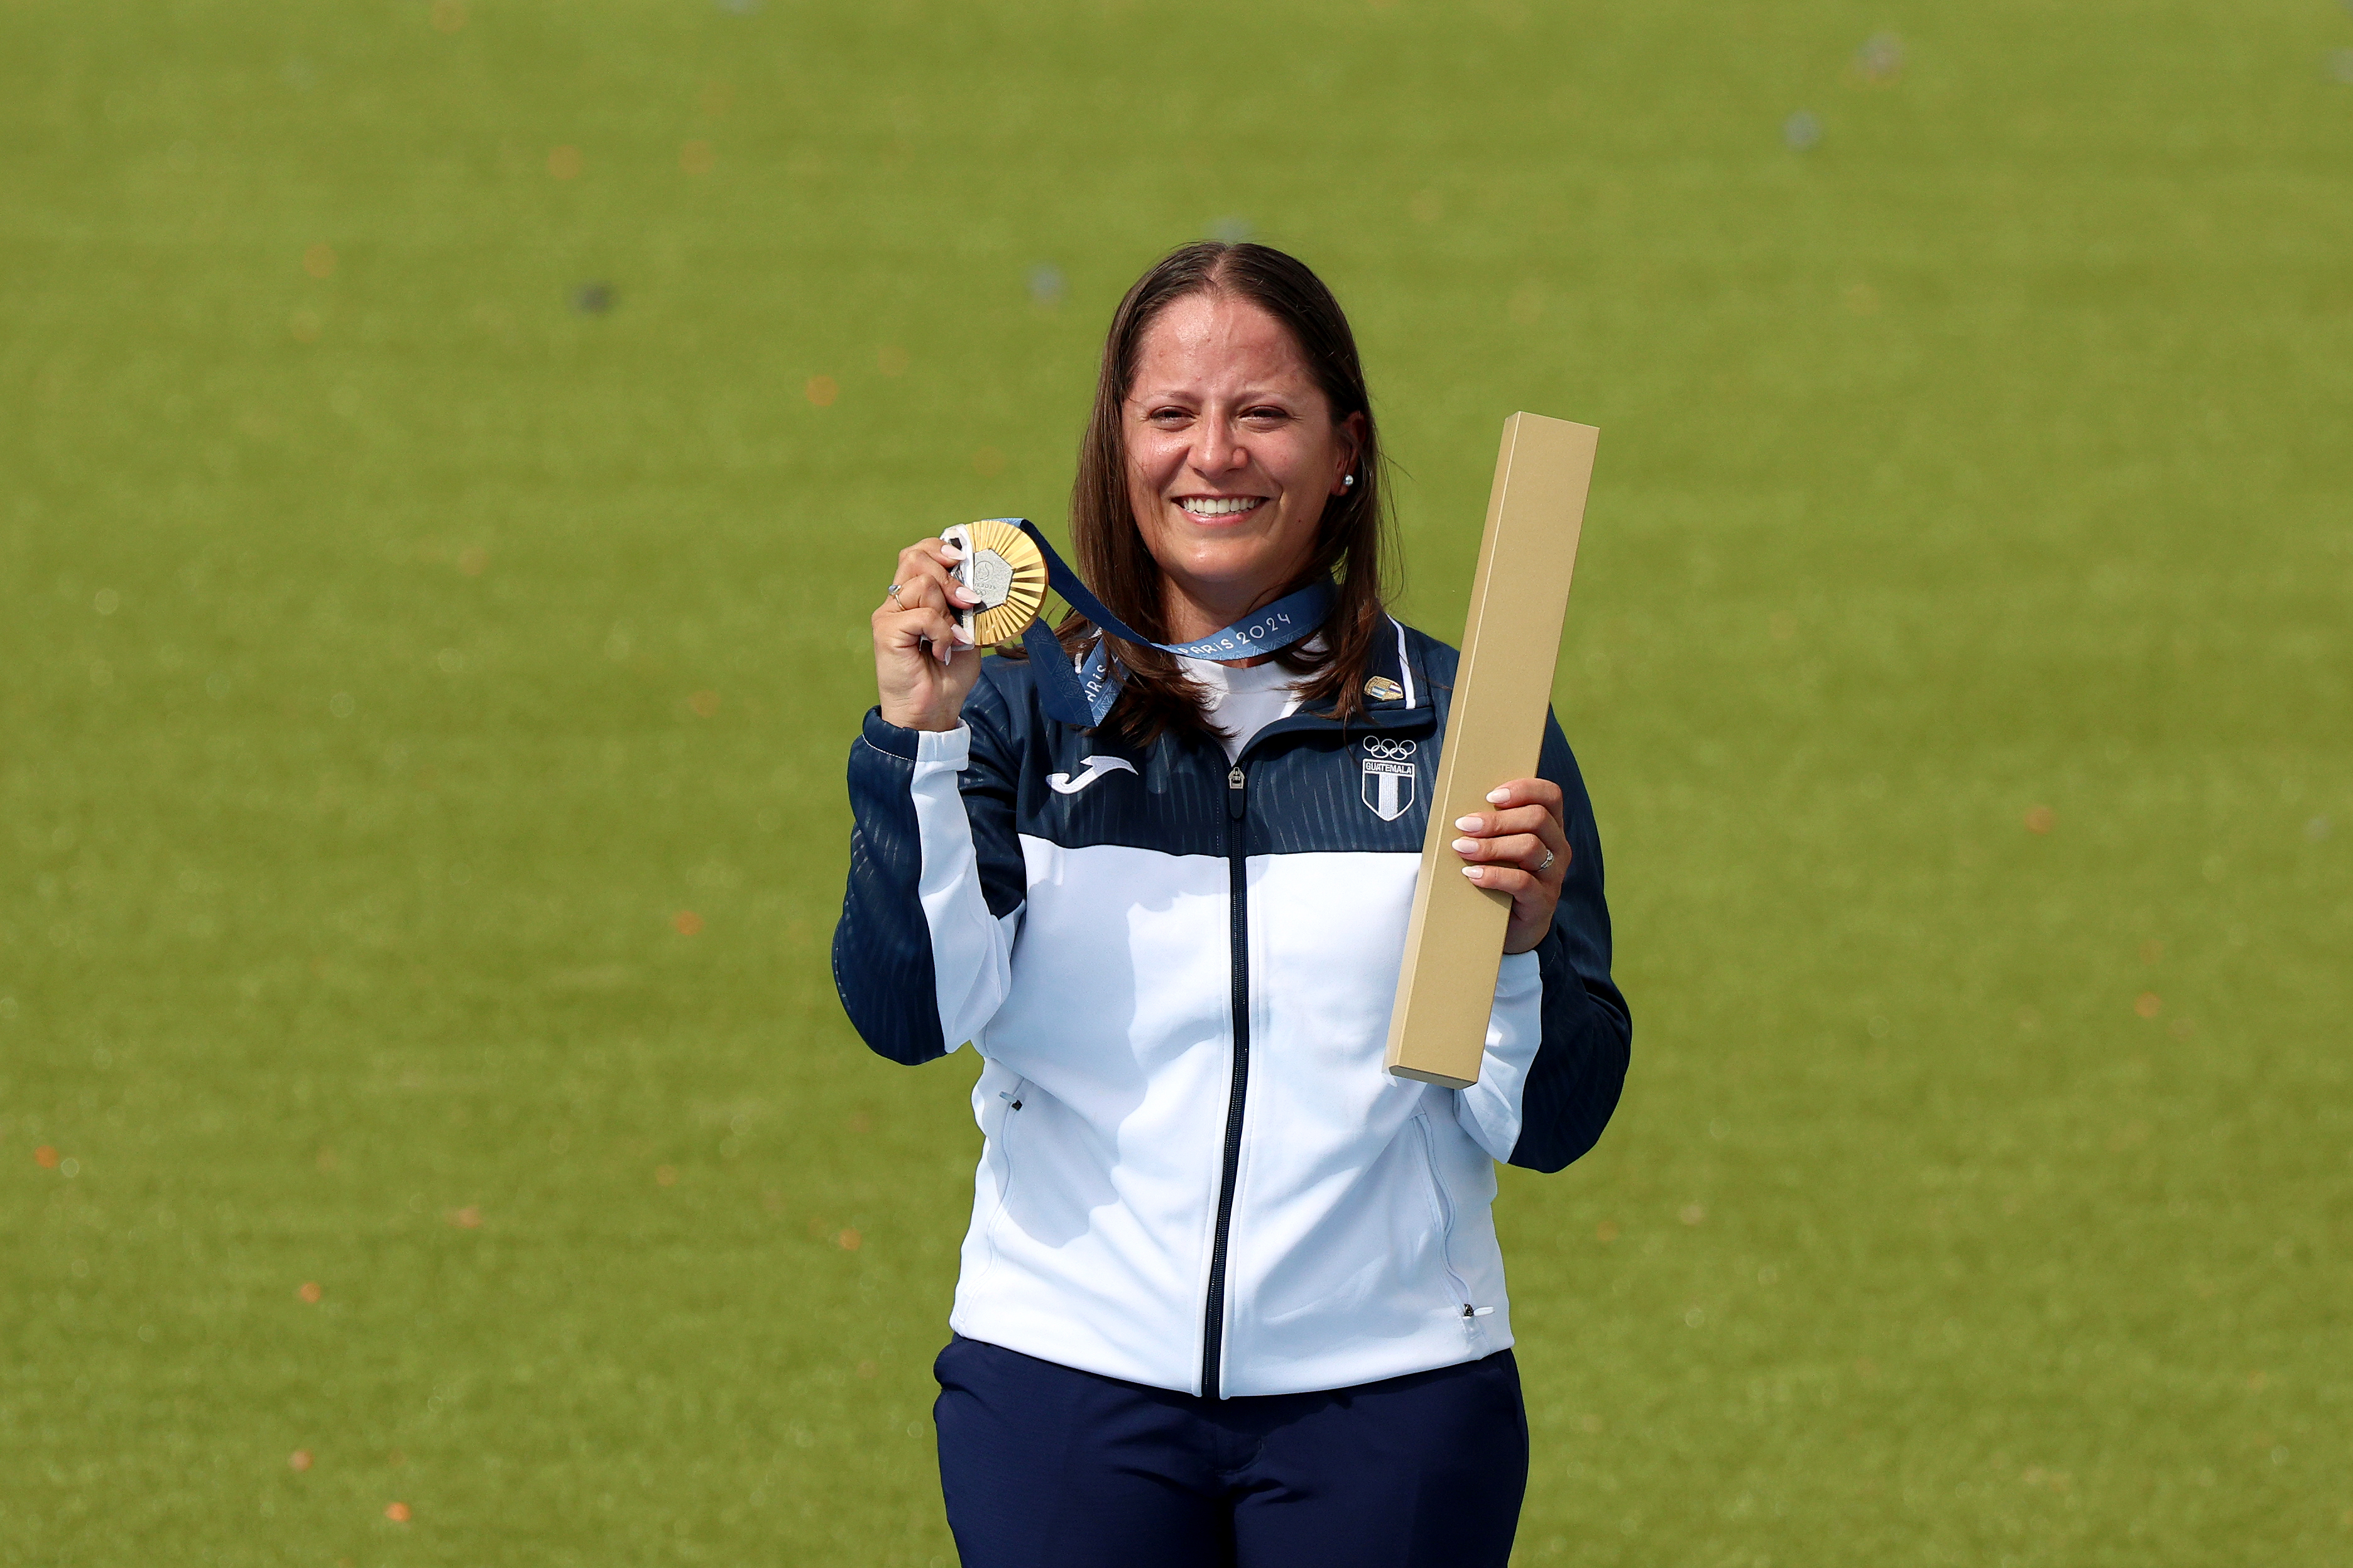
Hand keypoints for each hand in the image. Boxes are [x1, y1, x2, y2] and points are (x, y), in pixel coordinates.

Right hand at [874, 537, 982, 731]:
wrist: (932, 711)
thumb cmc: (948, 675)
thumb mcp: (967, 632)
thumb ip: (966, 606)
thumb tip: (977, 582)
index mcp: (914, 597)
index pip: (919, 552)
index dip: (941, 549)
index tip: (965, 561)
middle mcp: (897, 601)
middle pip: (915, 556)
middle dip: (950, 575)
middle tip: (968, 602)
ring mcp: (888, 614)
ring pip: (923, 583)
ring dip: (948, 610)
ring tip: (953, 638)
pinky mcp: (886, 630)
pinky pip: (923, 613)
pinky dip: (942, 632)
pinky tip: (942, 651)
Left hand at [1451, 777, 1569, 954]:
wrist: (1513, 928)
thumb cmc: (1501, 879)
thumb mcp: (1500, 848)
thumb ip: (1492, 828)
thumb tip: (1461, 811)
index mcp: (1550, 827)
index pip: (1550, 795)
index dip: (1524, 789)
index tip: (1491, 796)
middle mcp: (1557, 847)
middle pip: (1537, 818)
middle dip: (1496, 820)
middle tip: (1464, 825)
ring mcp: (1553, 875)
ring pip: (1530, 847)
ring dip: (1491, 846)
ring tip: (1462, 849)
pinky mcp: (1542, 901)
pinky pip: (1522, 882)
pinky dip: (1494, 875)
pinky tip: (1472, 875)